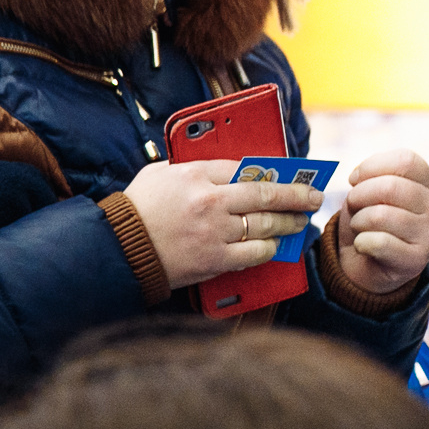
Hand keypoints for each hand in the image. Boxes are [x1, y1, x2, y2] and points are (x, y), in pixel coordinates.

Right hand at [123, 158, 322, 289]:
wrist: (116, 251)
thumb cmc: (133, 211)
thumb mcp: (157, 175)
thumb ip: (187, 168)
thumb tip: (219, 168)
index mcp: (195, 175)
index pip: (247, 168)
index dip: (273, 173)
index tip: (289, 177)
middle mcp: (210, 201)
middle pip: (267, 195)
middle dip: (297, 197)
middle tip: (313, 198)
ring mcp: (214, 232)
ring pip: (266, 225)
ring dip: (289, 224)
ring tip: (300, 222)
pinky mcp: (213, 260)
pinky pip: (254, 253)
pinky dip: (269, 249)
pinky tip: (275, 246)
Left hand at [335, 148, 428, 295]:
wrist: (367, 264)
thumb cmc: (370, 221)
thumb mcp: (370, 192)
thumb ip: (371, 177)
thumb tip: (359, 176)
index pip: (405, 161)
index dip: (371, 167)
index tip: (355, 179)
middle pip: (390, 186)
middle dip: (358, 194)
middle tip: (353, 205)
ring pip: (380, 215)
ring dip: (358, 221)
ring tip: (360, 227)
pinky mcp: (416, 259)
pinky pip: (378, 243)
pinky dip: (360, 242)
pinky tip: (363, 245)